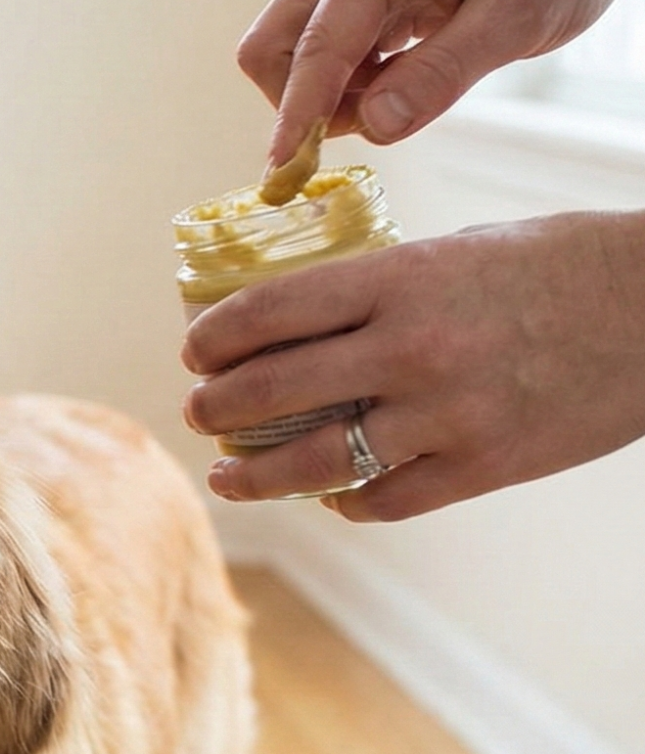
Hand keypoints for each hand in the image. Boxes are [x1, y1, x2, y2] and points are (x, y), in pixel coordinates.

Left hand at [179, 211, 644, 520]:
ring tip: (228, 475)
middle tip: (198, 411)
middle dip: (215, 407)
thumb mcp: (458, 251)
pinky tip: (329, 496)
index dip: (213, 339)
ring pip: (313, 462)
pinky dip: (345, 502)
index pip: (266, 313)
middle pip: (271, 391)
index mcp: (399, 280)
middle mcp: (411, 349)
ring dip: (254, 475)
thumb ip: (382, 287)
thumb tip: (303, 320)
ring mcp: (447, 414)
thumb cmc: (560, 265)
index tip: (194, 352)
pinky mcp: (484, 466)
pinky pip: (384, 499)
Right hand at [240, 0, 644, 165]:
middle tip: (376, 122)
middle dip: (305, 101)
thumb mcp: (521, 17)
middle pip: (274, 46)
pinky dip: (348, 83)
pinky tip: (403, 78)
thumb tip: (373, 125)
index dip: (299, 113)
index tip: (282, 173)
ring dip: (331, 95)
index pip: (320, 44)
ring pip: (292, 54)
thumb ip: (444, 72)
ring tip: (410, 91)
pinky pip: (322, 50)